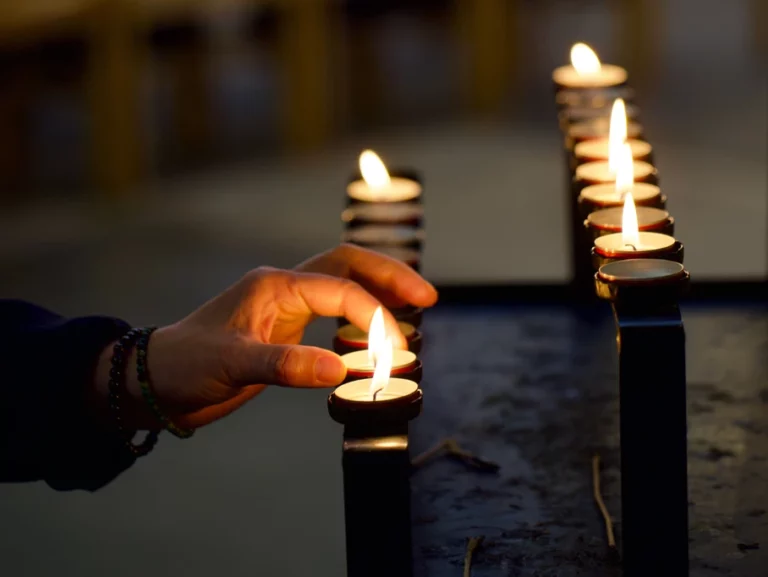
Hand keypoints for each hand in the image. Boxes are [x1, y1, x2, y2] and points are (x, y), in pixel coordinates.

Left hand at [92, 245, 436, 429]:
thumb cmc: (187, 366)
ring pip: (344, 283)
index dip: (374, 316)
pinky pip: (334, 309)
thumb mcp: (233, 365)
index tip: (393, 350)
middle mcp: (285, 287)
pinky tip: (376, 330)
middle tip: (427, 297)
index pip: (341, 290)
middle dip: (390, 277)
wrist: (158, 381)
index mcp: (275, 285)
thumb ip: (285, 365)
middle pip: (349, 266)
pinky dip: (361, 314)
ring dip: (379, 291)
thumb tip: (338, 369)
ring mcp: (286, 305)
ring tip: (414, 306)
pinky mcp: (286, 326)